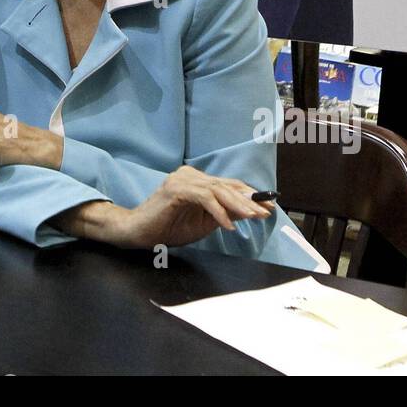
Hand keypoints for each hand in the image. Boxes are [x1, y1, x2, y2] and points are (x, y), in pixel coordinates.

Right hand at [112, 166, 273, 248]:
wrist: (138, 232)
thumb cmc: (169, 228)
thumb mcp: (204, 223)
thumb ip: (224, 214)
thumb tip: (249, 211)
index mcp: (197, 180)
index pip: (228, 185)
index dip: (250, 195)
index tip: (268, 206)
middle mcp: (190, 175)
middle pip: (226, 185)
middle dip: (249, 200)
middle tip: (266, 211)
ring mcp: (182, 180)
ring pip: (217, 190)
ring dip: (238, 205)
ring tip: (253, 217)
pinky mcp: (176, 189)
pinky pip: (204, 198)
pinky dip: (219, 212)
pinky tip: (228, 226)